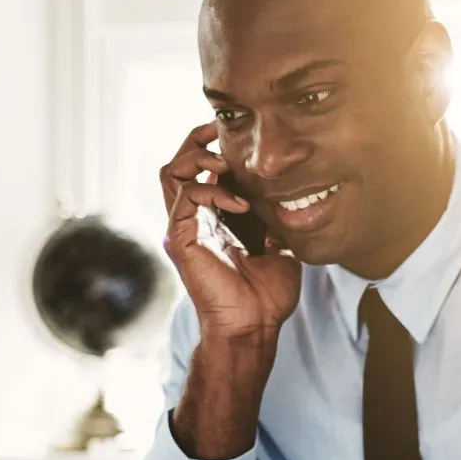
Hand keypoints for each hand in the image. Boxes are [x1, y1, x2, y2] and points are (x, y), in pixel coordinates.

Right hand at [160, 122, 300, 342]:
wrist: (255, 326)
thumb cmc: (267, 296)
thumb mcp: (280, 247)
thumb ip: (276, 221)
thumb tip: (289, 200)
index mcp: (213, 220)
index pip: (200, 171)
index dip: (213, 148)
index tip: (236, 136)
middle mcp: (194, 220)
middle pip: (178, 164)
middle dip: (197, 141)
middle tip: (220, 133)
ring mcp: (184, 229)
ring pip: (171, 173)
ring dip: (197, 158)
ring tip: (225, 162)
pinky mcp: (181, 240)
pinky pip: (185, 198)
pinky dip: (211, 191)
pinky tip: (240, 203)